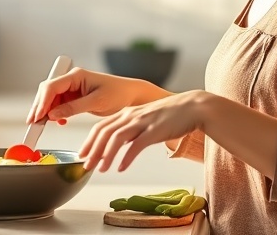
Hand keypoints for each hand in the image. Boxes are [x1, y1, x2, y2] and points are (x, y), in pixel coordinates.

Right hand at [27, 68, 167, 123]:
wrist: (131, 95)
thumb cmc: (118, 93)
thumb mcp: (97, 102)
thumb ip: (73, 108)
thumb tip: (53, 115)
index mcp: (76, 75)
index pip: (52, 86)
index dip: (42, 102)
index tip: (38, 116)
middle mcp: (72, 80)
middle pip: (47, 92)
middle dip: (40, 107)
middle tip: (34, 123)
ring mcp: (72, 88)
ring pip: (51, 99)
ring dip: (46, 111)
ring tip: (42, 125)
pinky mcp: (74, 97)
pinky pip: (59, 104)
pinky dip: (55, 114)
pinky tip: (58, 122)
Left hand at [79, 90, 212, 172]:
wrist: (193, 107)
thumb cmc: (170, 115)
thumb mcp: (145, 119)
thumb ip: (131, 129)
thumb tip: (118, 144)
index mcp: (127, 113)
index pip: (101, 126)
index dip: (89, 141)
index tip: (82, 154)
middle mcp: (131, 116)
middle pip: (105, 132)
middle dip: (93, 150)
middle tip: (86, 165)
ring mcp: (143, 122)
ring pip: (117, 138)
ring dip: (107, 155)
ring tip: (102, 169)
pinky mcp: (155, 130)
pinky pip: (137, 145)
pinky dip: (127, 157)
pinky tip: (121, 167)